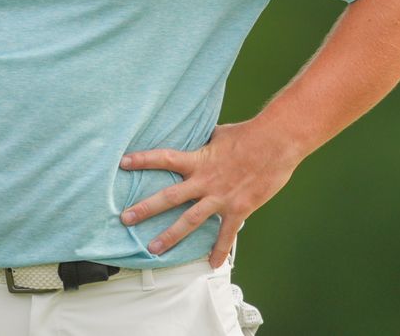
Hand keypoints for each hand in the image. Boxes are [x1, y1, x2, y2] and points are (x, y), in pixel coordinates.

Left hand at [118, 121, 298, 266]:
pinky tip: (212, 264)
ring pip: (190, 220)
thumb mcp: (218, 134)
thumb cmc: (249, 134)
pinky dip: (220, 251)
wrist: (277, 143)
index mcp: (198, 160)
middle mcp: (205, 181)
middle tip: (125, 218)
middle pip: (169, 197)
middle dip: (146, 208)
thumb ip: (203, 142)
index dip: (143, 160)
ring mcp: (221, 197)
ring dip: (170, 236)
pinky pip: (227, 234)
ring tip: (153, 249)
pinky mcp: (239, 209)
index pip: (164, 158)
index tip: (122, 163)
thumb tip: (195, 136)